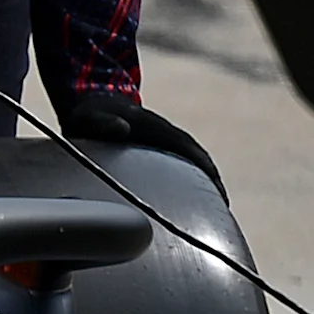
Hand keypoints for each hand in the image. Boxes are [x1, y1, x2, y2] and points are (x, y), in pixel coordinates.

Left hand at [63, 95, 224, 194]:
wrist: (94, 102)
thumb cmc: (90, 114)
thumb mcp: (89, 117)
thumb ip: (102, 122)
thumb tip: (121, 128)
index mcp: (155, 128)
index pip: (188, 149)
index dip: (204, 168)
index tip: (216, 189)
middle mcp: (166, 134)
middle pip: (199, 159)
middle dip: (212, 181)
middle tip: (223, 209)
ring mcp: (165, 142)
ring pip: (194, 163)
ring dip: (206, 183)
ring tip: (216, 210)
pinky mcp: (160, 149)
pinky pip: (182, 165)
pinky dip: (193, 181)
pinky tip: (193, 201)